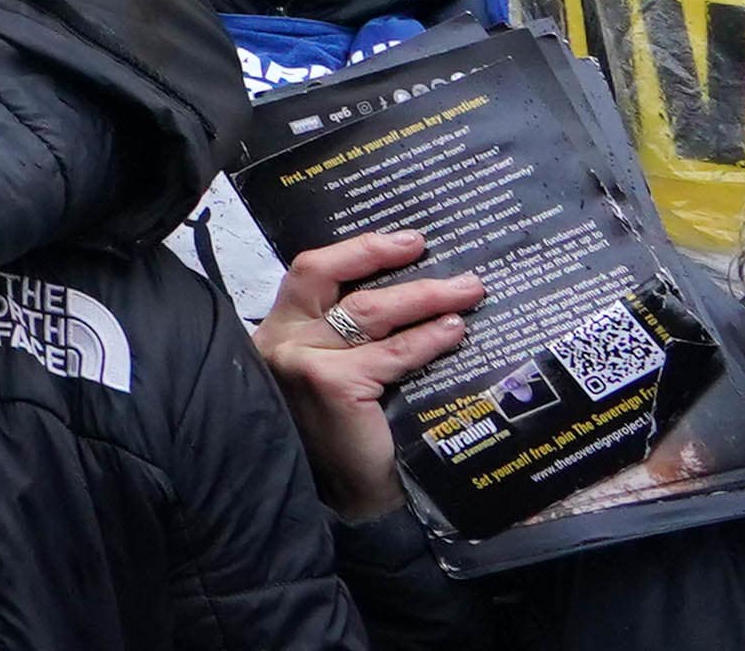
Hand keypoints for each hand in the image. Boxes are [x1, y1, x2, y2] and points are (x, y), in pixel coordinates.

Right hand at [252, 230, 485, 519]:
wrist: (350, 503)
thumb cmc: (348, 438)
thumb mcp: (338, 374)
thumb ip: (354, 339)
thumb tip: (419, 295)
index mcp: (279, 332)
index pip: (312, 272)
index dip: (357, 250)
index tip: (404, 240)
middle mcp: (281, 340)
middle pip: (328, 276)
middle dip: (382, 255)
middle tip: (429, 248)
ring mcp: (302, 361)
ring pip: (367, 310)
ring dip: (423, 295)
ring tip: (466, 292)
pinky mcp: (332, 383)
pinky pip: (391, 353)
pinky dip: (428, 339)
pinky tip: (453, 332)